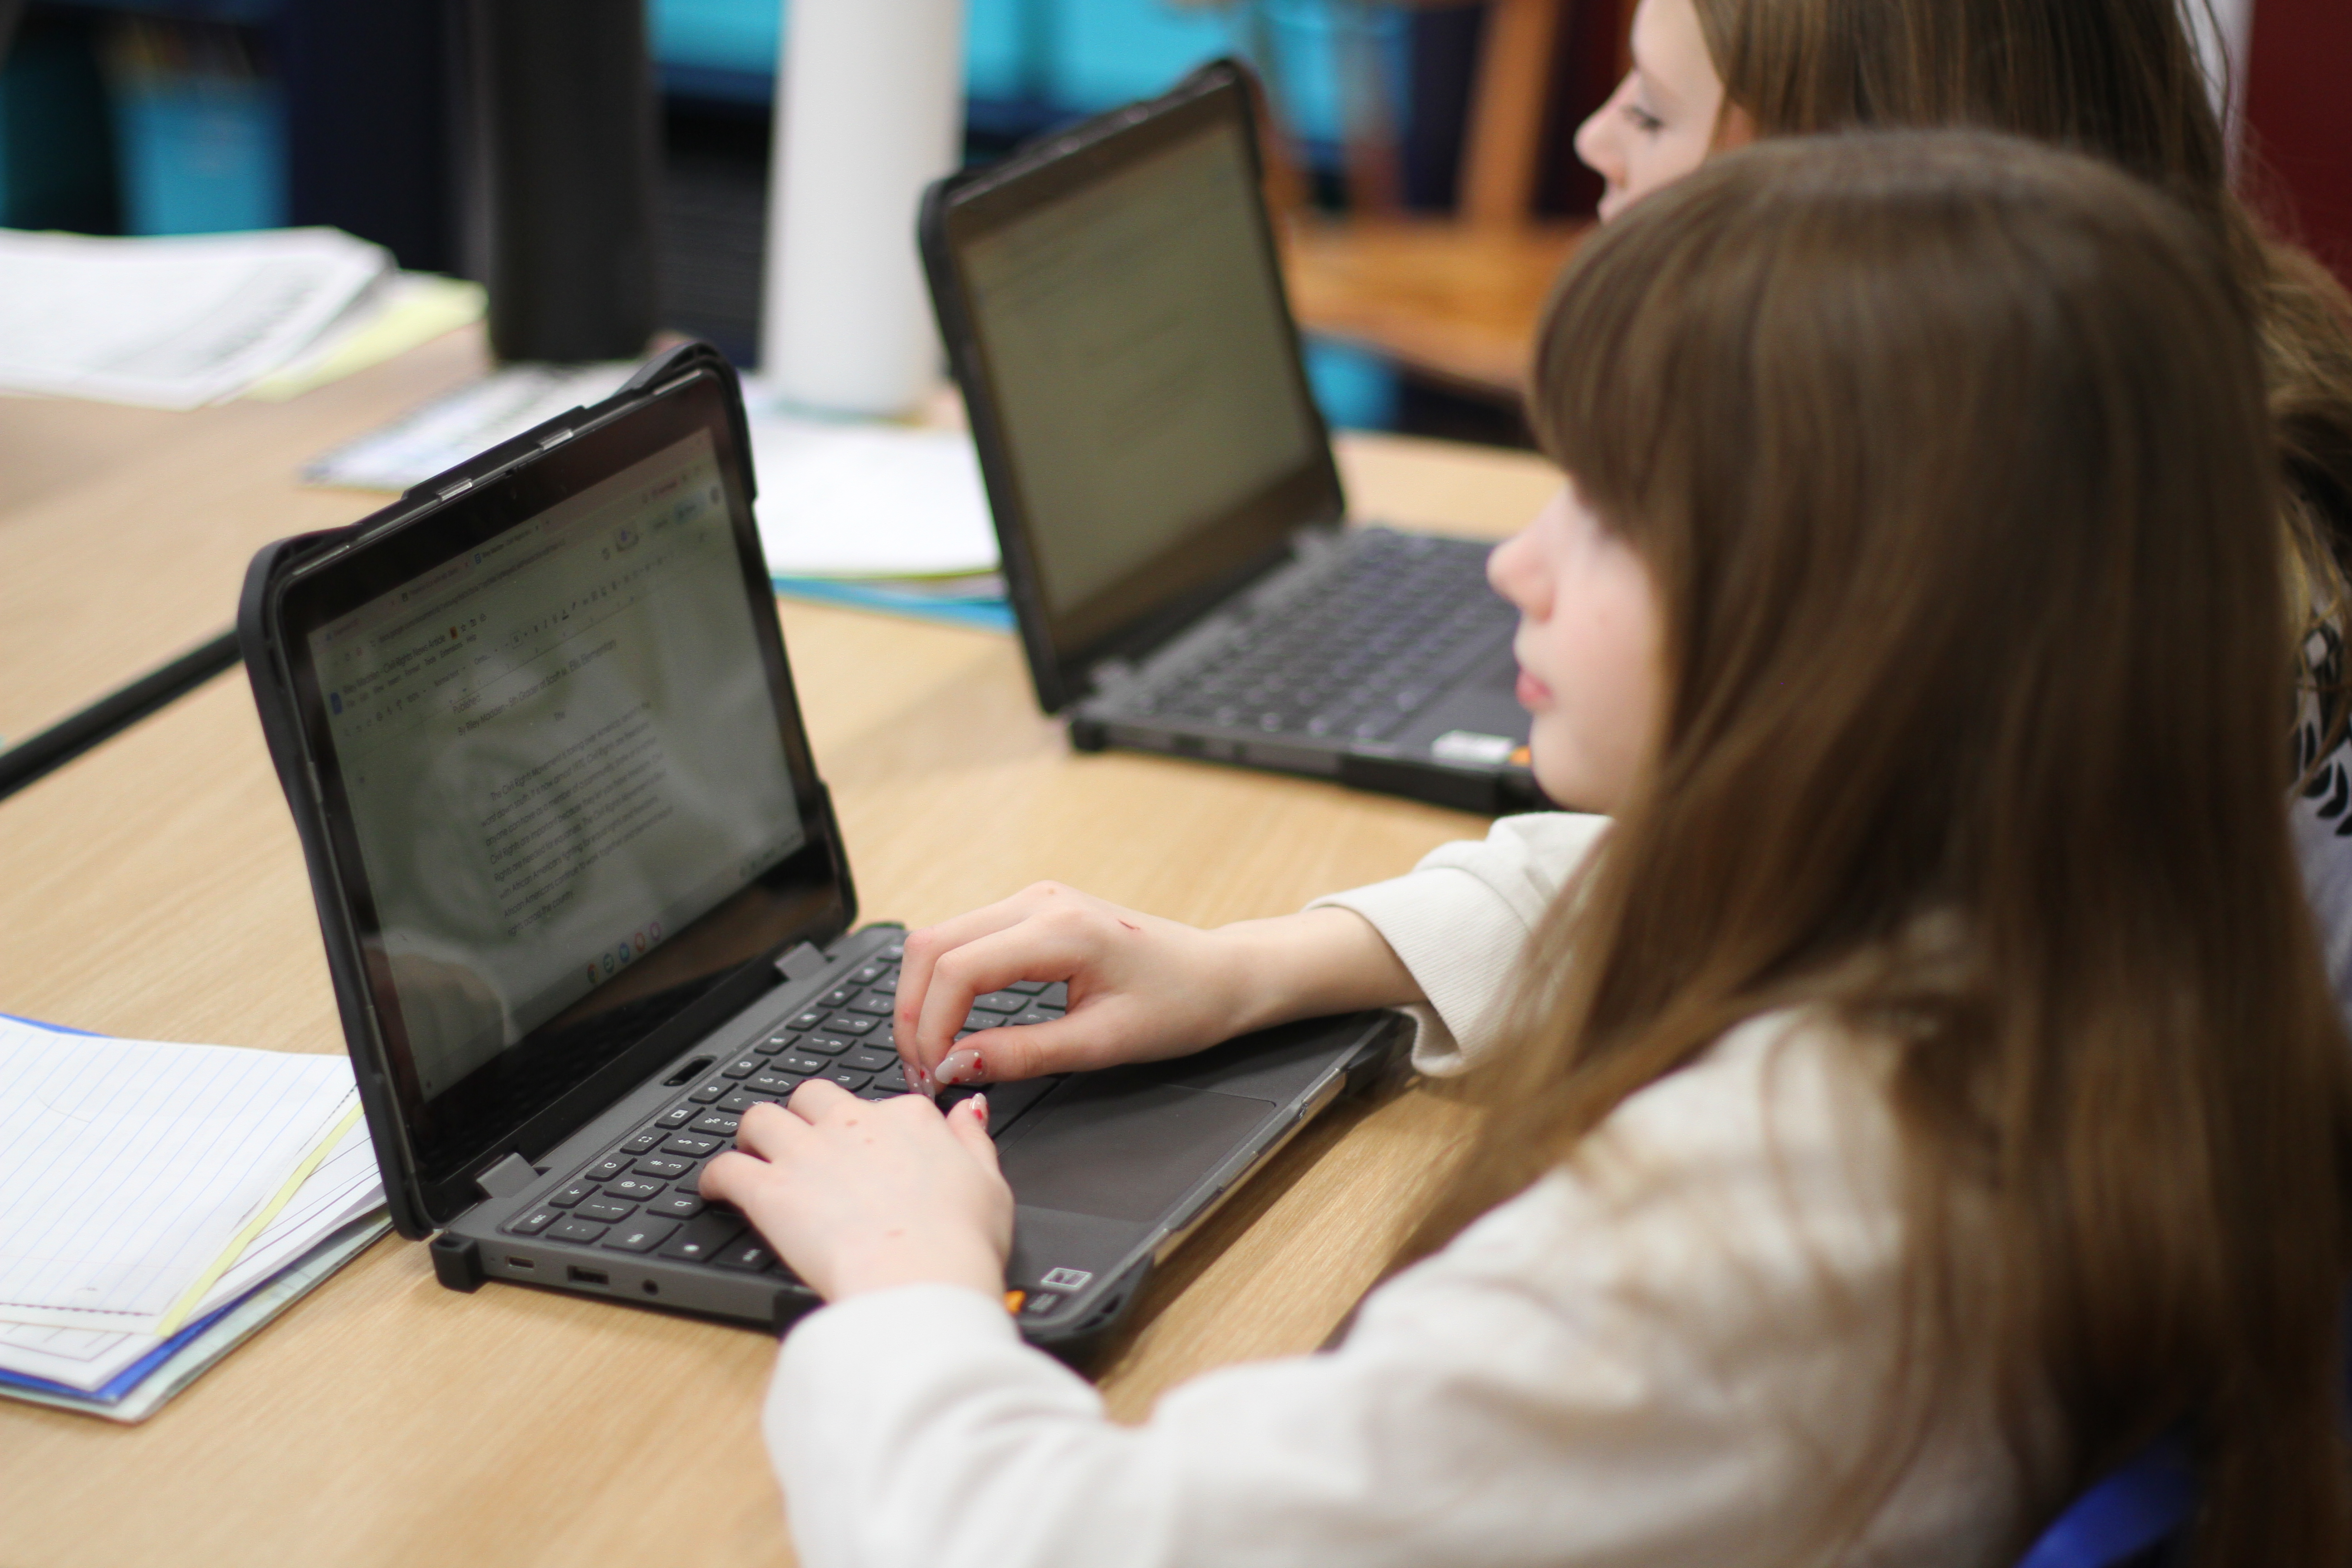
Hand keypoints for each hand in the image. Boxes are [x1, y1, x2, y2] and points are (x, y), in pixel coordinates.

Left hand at [699, 1082, 1010, 1300]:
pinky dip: (714, 1177)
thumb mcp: (991, 1184)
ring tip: (753, 1154)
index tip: (868, 1148)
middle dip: (802, 1114)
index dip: (870, 1127)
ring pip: (761, 1117)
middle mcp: (854, 1125)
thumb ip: (973, 1140)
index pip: (882, 1103)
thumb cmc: (959, 1243)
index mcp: (908, 1120)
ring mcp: (808, 1154)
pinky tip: (715, 1190)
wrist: (920, 1278)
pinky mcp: (771, 1191)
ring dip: (753, 1134)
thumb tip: (970, 1110)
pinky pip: (725, 1167)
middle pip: (812, 1096)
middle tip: (801, 1142)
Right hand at [893, 885, 1424, 1092]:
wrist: (1220, 975)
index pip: (958, 969)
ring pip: (939, 938)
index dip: (930, 1027)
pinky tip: (950, 1026)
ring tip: (933, 1056)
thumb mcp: (1103, 1045)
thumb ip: (1023, 1054)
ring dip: (922, 996)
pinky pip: (964, 938)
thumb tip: (955, 1067)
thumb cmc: (1179, 1006)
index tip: (933, 1077)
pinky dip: (943, 982)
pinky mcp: (1032, 911)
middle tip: (922, 1073)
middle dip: (912, 1012)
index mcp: (1061, 929)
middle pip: (932, 946)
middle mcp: (1040, 900)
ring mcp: (1034, 899)